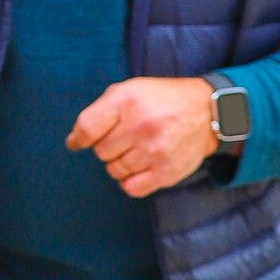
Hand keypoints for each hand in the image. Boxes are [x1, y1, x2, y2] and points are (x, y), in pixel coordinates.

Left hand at [66, 76, 215, 197]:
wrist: (206, 111)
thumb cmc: (160, 101)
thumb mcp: (129, 90)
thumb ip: (99, 112)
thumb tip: (73, 142)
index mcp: (127, 100)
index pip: (86, 129)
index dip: (79, 139)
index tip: (80, 142)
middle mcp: (141, 124)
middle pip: (101, 152)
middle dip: (109, 147)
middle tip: (127, 137)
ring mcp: (155, 150)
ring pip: (115, 171)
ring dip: (121, 163)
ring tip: (138, 149)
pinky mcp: (166, 171)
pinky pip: (131, 188)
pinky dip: (131, 181)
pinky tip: (141, 167)